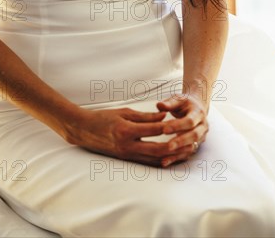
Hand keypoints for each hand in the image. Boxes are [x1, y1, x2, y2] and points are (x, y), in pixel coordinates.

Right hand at [61, 106, 178, 167]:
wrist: (84, 131)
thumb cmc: (104, 117)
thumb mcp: (124, 112)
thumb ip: (145, 116)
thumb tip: (165, 117)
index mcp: (126, 130)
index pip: (154, 130)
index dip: (170, 127)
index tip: (183, 122)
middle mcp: (127, 145)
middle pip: (157, 149)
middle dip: (176, 147)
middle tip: (190, 142)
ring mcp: (127, 155)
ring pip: (154, 159)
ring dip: (171, 157)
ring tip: (186, 151)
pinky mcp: (126, 159)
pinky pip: (147, 163)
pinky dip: (161, 161)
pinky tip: (172, 158)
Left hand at [156, 93, 208, 166]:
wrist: (197, 107)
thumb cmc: (185, 103)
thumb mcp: (178, 99)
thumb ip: (169, 103)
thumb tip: (159, 105)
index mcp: (198, 113)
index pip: (190, 121)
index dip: (178, 126)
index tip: (164, 130)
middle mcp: (203, 126)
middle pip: (194, 135)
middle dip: (180, 142)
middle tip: (168, 146)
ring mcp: (201, 136)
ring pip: (192, 147)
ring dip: (178, 153)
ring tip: (164, 157)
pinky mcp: (196, 144)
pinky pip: (187, 153)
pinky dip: (176, 158)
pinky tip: (164, 162)